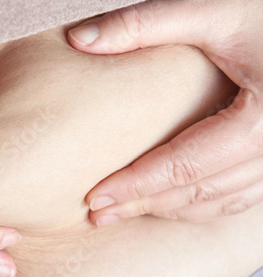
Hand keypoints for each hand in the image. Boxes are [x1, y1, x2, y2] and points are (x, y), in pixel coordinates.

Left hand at [67, 0, 262, 224]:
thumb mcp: (214, 9)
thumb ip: (145, 24)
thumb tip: (79, 38)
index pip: (184, 166)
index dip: (135, 185)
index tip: (95, 197)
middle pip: (199, 191)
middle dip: (144, 204)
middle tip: (98, 213)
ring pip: (220, 200)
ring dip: (170, 208)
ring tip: (125, 211)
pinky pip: (240, 195)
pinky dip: (201, 202)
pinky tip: (169, 200)